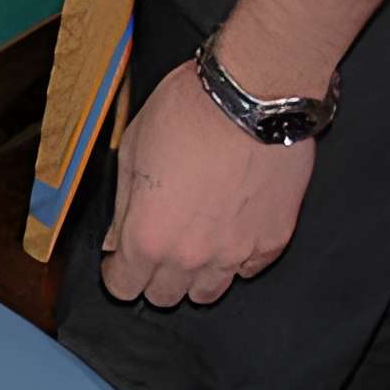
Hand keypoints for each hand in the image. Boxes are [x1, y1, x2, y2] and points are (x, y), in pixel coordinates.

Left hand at [100, 59, 314, 306]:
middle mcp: (191, 255)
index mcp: (147, 238)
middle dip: (154, 276)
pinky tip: (231, 232)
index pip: (124, 288)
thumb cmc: (189, 114)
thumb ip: (122, 208)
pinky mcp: (274, 238)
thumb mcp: (131, 154)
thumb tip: (116, 239)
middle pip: (165, 296)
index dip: (118, 273)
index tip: (121, 260)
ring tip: (196, 245)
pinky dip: (238, 259)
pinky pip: (250, 269)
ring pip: (209, 292)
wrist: (253, 94)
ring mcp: (236, 251)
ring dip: (196, 276)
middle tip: (159, 248)